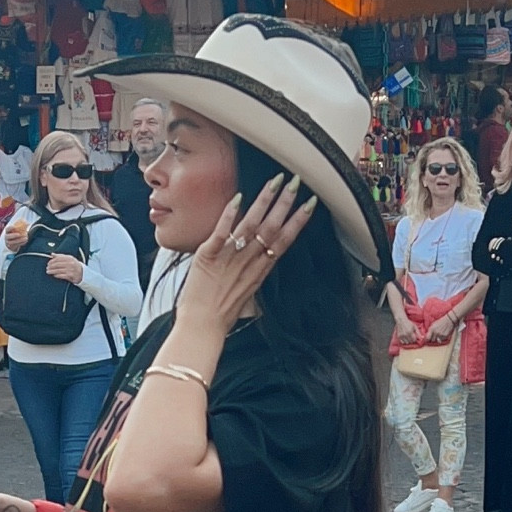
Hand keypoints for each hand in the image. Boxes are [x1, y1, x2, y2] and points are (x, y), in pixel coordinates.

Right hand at [3, 220, 30, 252]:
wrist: (13, 242)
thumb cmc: (15, 233)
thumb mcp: (17, 229)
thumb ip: (21, 226)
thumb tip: (28, 223)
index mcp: (7, 231)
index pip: (7, 229)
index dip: (10, 228)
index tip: (14, 226)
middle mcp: (6, 237)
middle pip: (8, 236)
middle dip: (13, 235)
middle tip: (19, 234)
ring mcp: (8, 242)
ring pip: (12, 242)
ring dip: (19, 240)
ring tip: (26, 238)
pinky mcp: (12, 246)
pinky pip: (16, 245)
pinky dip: (21, 243)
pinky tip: (26, 240)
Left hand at [45, 255, 85, 283]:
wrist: (83, 273)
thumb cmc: (75, 266)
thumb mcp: (69, 259)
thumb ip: (60, 256)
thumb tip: (52, 254)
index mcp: (70, 258)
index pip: (58, 258)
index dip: (52, 261)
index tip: (48, 263)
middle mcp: (70, 263)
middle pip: (57, 264)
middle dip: (51, 266)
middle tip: (47, 268)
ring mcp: (70, 270)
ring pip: (58, 270)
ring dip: (52, 271)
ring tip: (48, 271)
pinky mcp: (71, 276)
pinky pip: (62, 275)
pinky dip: (57, 275)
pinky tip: (54, 275)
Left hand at [177, 173, 315, 335]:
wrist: (202, 329)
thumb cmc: (220, 315)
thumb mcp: (245, 293)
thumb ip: (251, 272)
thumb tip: (258, 261)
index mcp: (259, 271)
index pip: (283, 240)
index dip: (297, 221)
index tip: (309, 204)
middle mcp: (248, 262)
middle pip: (272, 228)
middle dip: (285, 203)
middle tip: (295, 182)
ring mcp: (229, 258)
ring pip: (251, 225)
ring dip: (264, 202)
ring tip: (274, 182)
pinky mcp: (208, 257)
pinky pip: (221, 233)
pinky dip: (229, 216)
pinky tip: (238, 199)